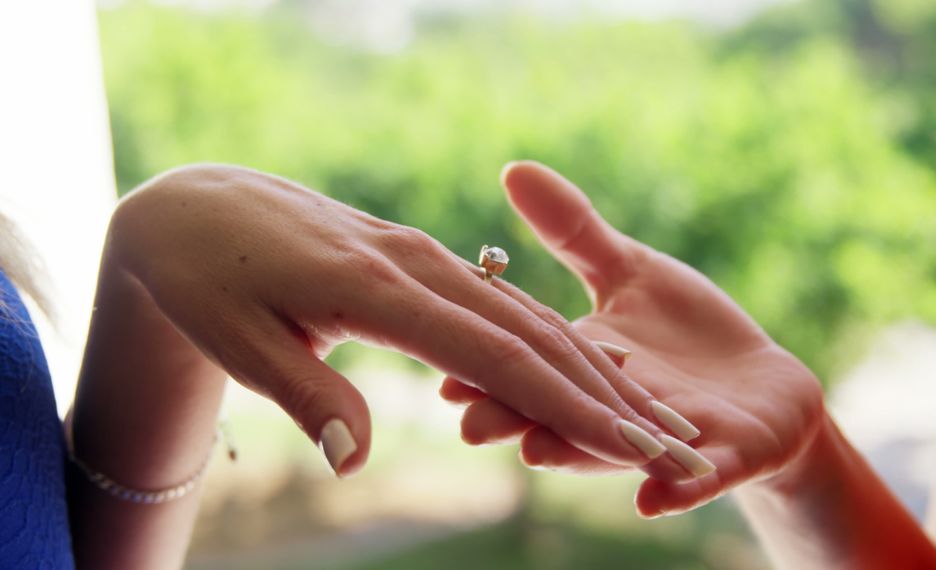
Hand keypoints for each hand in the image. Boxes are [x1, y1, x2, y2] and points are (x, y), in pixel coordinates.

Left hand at [106, 164, 694, 477]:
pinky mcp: (422, 257)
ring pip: (526, 313)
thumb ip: (308, 395)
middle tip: (669, 442)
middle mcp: (418, 267)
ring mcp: (425, 257)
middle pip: (531, 333)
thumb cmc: (211, 280)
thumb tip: (357, 464)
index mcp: (380, 290)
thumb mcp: (238, 340)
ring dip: (590, 365)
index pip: (496, 356)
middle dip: (604, 392)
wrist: (202, 209)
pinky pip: (500, 300)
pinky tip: (579, 366)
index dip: (565, 405)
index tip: (627, 445)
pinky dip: (550, 339)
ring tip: (645, 412)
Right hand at [441, 161, 824, 516]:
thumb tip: (512, 169)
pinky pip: (697, 482)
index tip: (441, 372)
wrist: (766, 388)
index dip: (489, 372)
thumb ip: (573, 233)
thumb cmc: (690, 332)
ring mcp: (668, 439)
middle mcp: (615, 409)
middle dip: (516, 420)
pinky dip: (677, 492)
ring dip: (578, 455)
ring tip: (539, 456)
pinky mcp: (726, 459)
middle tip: (471, 426)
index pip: (531, 365)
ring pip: (617, 451)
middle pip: (560, 415)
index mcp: (587, 363)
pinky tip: (653, 502)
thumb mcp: (632, 272)